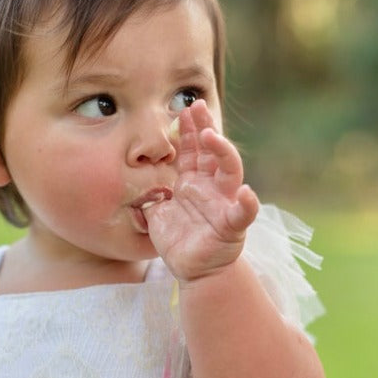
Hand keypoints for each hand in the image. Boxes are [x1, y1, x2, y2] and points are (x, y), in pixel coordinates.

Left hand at [144, 100, 258, 281]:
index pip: (192, 150)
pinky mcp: (230, 227)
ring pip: (229, 173)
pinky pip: (242, 214)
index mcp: (193, 183)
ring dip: (223, 152)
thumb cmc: (179, 240)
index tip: (183, 109)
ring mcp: (223, 205)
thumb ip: (148, 195)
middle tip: (196, 106)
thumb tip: (129, 180)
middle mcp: (211, 188)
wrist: (194, 271)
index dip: (188, 130)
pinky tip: (246, 193)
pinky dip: (247, 204)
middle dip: (204, 128)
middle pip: (211, 152)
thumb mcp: (156, 213)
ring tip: (212, 137)